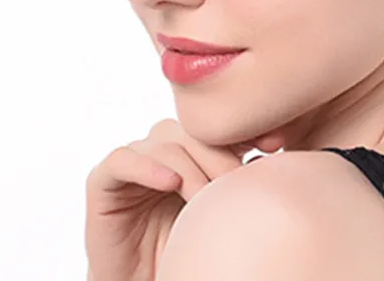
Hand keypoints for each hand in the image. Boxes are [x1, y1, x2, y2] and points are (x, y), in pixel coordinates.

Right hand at [84, 118, 283, 280]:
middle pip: (194, 129)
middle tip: (235, 183)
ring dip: (189, 164)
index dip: (246, 129)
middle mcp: (164, 151)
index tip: (275, 144)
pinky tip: (170, 182)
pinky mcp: (104, 183)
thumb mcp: (220, 220)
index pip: (219, 127)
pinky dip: (146, 165)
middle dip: (219, 153)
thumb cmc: (184, 256)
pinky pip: (121, 159)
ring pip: (164, 139)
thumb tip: (279, 165)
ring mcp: (135, 164)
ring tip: (204, 197)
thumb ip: (239, 189)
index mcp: (194, 153)